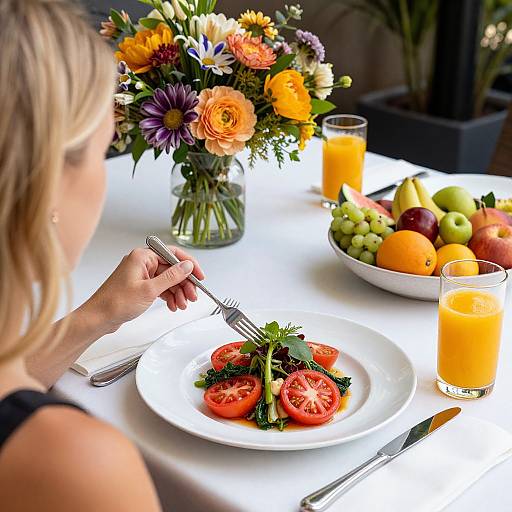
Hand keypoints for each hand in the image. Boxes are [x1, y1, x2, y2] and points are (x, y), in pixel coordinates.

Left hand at [80, 246, 204, 333]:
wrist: (98, 318)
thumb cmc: (115, 303)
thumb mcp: (149, 290)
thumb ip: (171, 277)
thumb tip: (187, 267)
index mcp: (142, 256)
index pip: (173, 254)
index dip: (189, 265)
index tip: (199, 276)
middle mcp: (142, 263)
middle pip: (172, 269)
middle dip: (184, 283)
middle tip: (192, 296)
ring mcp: (141, 274)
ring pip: (168, 280)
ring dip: (177, 292)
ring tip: (182, 304)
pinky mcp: (140, 286)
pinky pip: (160, 287)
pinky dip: (168, 296)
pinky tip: (173, 305)